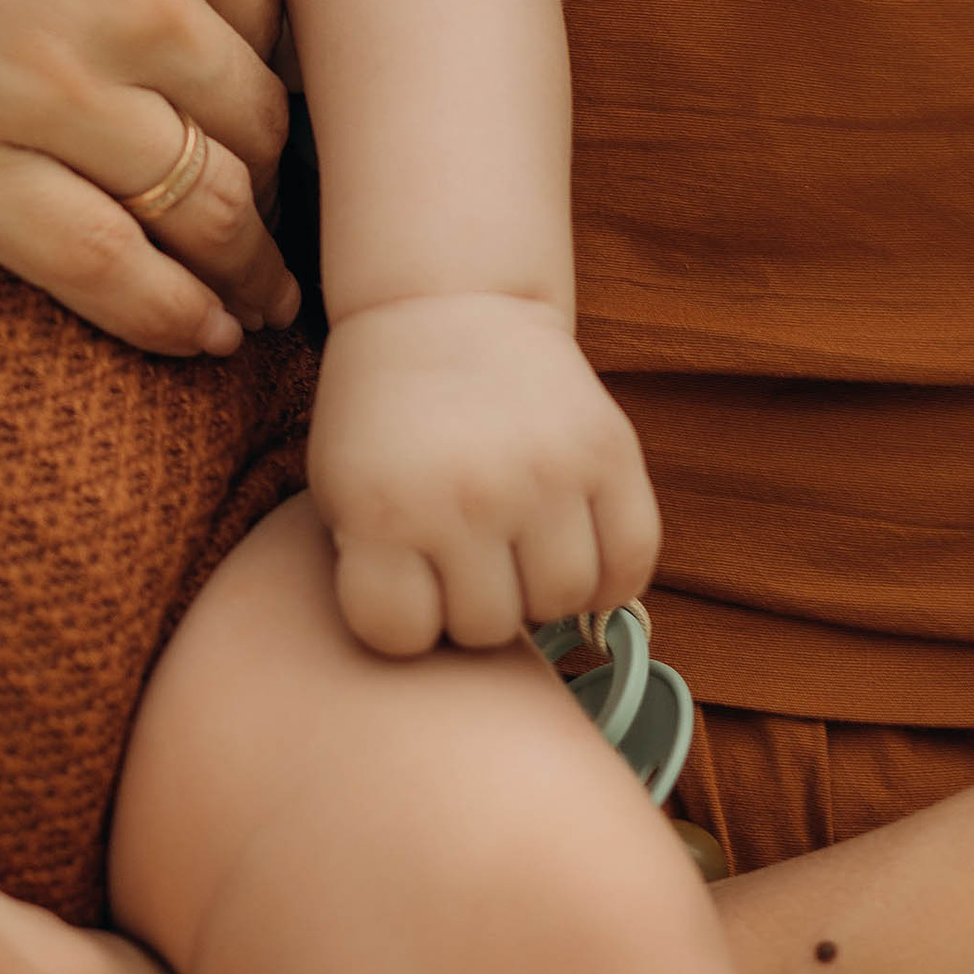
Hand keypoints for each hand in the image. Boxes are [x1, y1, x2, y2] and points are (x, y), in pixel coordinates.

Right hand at [0, 0, 295, 354]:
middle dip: (269, 166)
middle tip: (278, 210)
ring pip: (197, 204)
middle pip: (247, 112)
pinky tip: (199, 331)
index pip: (268, 0)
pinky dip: (167, 312)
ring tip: (258, 297)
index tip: (255, 90)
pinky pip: (97, 265)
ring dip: (242, 261)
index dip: (266, 55)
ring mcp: (45, 85)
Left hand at [308, 290, 660, 655]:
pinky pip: (631, 566)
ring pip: (563, 604)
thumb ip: (380, 575)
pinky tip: (570, 538)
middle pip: (487, 629)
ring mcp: (546, 470)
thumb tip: (456, 671)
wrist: (443, 303)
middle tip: (457, 548)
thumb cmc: (383, 416)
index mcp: (384, 504)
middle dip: (469, 600)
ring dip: (538, 585)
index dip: (400, 616)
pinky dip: (607, 572)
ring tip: (511, 535)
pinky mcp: (611, 450)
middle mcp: (468, 492)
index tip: (398, 575)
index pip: (399, 637)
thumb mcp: (342, 487)